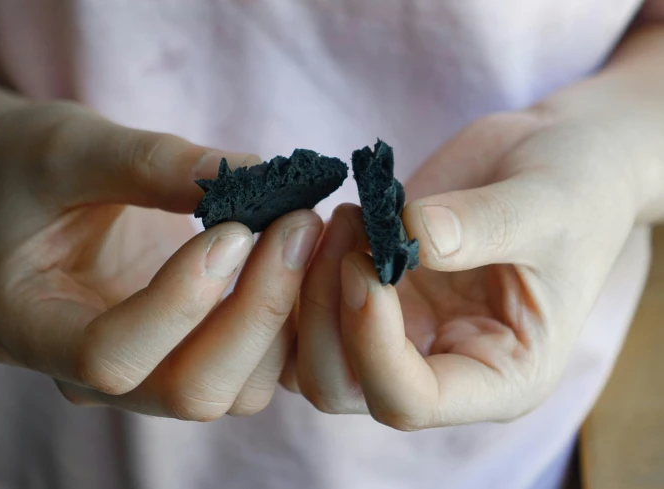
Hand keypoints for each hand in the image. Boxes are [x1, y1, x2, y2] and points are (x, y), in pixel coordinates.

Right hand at [0, 102, 322, 419]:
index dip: (179, 304)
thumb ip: (151, 162)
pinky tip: (298, 256)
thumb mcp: (72, 145)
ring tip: (300, 230)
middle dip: (254, 313)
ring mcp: (141, 376)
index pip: (108, 359)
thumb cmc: (35, 164)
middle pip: (187, 392)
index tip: (233, 228)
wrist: (36, 188)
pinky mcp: (185, 358)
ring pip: (233, 392)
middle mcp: (84, 374)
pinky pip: (254, 371)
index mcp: (28, 328)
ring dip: (281, 317)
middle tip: (296, 223)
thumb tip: (256, 173)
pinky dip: (288, 323)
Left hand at [289, 110, 639, 428]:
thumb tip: (415, 236)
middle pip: (339, 384)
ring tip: (338, 215)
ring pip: (305, 355)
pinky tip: (318, 220)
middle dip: (323, 310)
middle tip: (345, 225)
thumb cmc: (574, 192)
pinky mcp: (364, 298)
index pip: (408, 400)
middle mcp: (435, 368)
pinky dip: (290, 274)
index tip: (364, 263)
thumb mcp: (550, 206)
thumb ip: (487, 225)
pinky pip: (298, 312)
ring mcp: (393, 335)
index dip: (371, 342)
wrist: (550, 160)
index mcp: (495, 377)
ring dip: (301, 290)